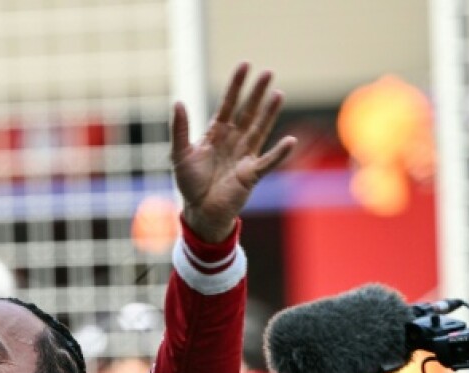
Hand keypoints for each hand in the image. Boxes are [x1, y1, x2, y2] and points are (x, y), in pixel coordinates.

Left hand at [171, 63, 296, 242]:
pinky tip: (290, 141)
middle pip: (247, 112)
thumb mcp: (180, 154)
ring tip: (279, 94)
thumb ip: (180, 129)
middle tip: (268, 72)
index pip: (228, 105)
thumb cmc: (190, 184)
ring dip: (269, 113)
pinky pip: (267, 161)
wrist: (199, 212)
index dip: (236, 86)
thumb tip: (178, 101)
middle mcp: (233, 141)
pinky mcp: (251, 175)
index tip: (245, 65)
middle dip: (257, 93)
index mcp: (216, 134)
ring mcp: (244, 156)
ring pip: (259, 130)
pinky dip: (279, 153)